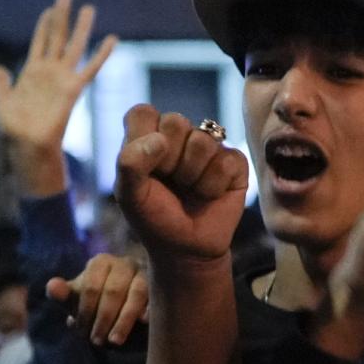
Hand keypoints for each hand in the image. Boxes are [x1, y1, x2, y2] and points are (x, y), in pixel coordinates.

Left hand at [0, 0, 118, 155]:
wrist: (27, 145)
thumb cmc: (12, 129)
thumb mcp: (0, 101)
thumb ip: (1, 83)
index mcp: (32, 73)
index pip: (40, 42)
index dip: (44, 25)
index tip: (50, 9)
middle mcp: (50, 72)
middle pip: (58, 36)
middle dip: (62, 15)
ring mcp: (62, 79)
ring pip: (74, 46)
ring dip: (81, 27)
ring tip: (89, 8)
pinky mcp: (73, 89)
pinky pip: (91, 68)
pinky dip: (102, 54)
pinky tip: (112, 39)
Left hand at [45, 252, 148, 345]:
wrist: (128, 319)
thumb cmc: (99, 308)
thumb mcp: (79, 305)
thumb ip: (64, 297)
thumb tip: (52, 286)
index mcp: (101, 263)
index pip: (90, 286)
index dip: (84, 311)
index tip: (81, 332)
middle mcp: (125, 263)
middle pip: (113, 291)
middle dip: (103, 319)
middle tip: (96, 342)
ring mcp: (148, 273)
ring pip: (137, 293)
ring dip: (123, 321)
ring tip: (114, 341)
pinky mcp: (164, 287)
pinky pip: (158, 297)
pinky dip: (149, 311)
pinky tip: (142, 324)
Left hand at [113, 104, 249, 262]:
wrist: (186, 249)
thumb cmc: (154, 218)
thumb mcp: (129, 195)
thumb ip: (130, 163)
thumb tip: (160, 140)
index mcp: (148, 135)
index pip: (143, 113)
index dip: (143, 141)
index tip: (145, 170)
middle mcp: (179, 136)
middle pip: (175, 122)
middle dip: (169, 161)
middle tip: (169, 182)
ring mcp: (209, 146)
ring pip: (202, 142)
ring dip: (192, 176)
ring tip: (189, 190)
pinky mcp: (234, 161)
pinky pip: (226, 161)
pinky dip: (213, 186)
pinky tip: (209, 196)